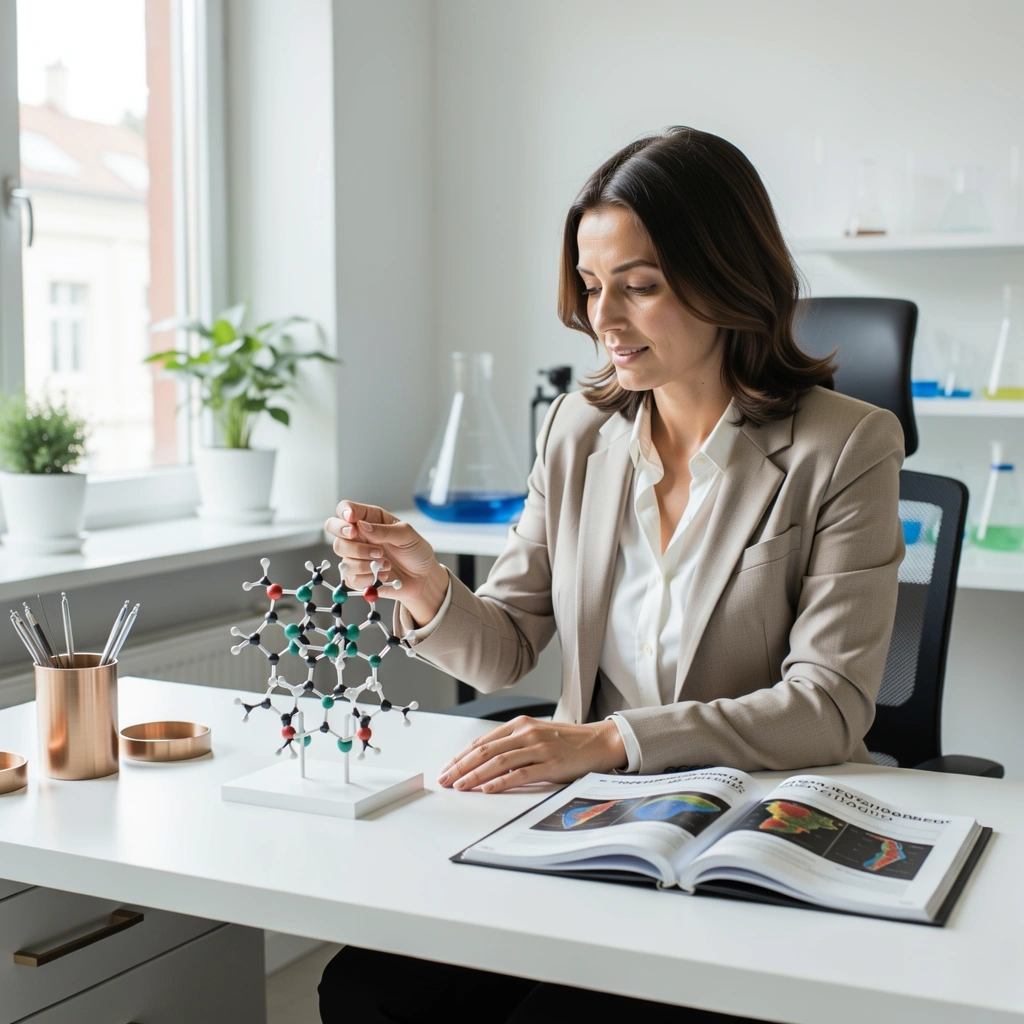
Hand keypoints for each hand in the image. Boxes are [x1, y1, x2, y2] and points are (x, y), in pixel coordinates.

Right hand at [324, 501, 448, 624]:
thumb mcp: (407, 535)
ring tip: (386, 563)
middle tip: (358, 536)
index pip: (346, 509)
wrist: (422, 577)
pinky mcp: (356, 576)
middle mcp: (358, 536)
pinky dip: (368, 577)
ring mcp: (355, 556)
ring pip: (342, 554)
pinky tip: (383, 575)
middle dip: (344, 533)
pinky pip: (350, 576)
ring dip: (364, 560)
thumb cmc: (415, 551)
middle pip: (333, 527)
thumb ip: (384, 530)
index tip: (352, 519)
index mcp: (370, 519)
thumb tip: (362, 526)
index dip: (344, 511)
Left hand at [437, 717, 627, 792]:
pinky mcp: (550, 765)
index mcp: (520, 725)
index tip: (447, 768)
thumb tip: (485, 762)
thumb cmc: (567, 742)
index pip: (482, 741)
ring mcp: (538, 748)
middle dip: (461, 766)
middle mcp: (526, 733)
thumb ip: (513, 745)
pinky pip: (519, 774)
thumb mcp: (536, 735)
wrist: (600, 742)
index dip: (461, 756)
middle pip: (485, 751)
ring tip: (459, 786)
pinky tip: (486, 789)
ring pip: (498, 762)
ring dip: (474, 776)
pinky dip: (500, 782)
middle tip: (445, 779)